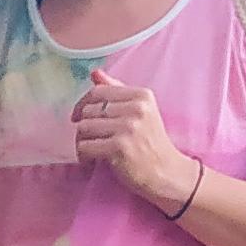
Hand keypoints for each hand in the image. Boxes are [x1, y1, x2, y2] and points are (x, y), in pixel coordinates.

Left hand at [71, 79, 196, 216]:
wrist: (166, 172)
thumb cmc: (149, 142)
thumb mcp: (140, 111)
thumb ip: (117, 91)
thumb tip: (95, 74)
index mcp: (142, 95)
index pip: (98, 91)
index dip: (82, 104)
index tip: (79, 117)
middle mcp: (136, 108)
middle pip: (88, 111)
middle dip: (84, 127)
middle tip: (92, 140)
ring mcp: (128, 127)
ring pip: (84, 128)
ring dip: (82, 142)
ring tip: (93, 151)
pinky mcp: (119, 147)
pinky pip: (84, 146)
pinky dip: (83, 156)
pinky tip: (93, 160)